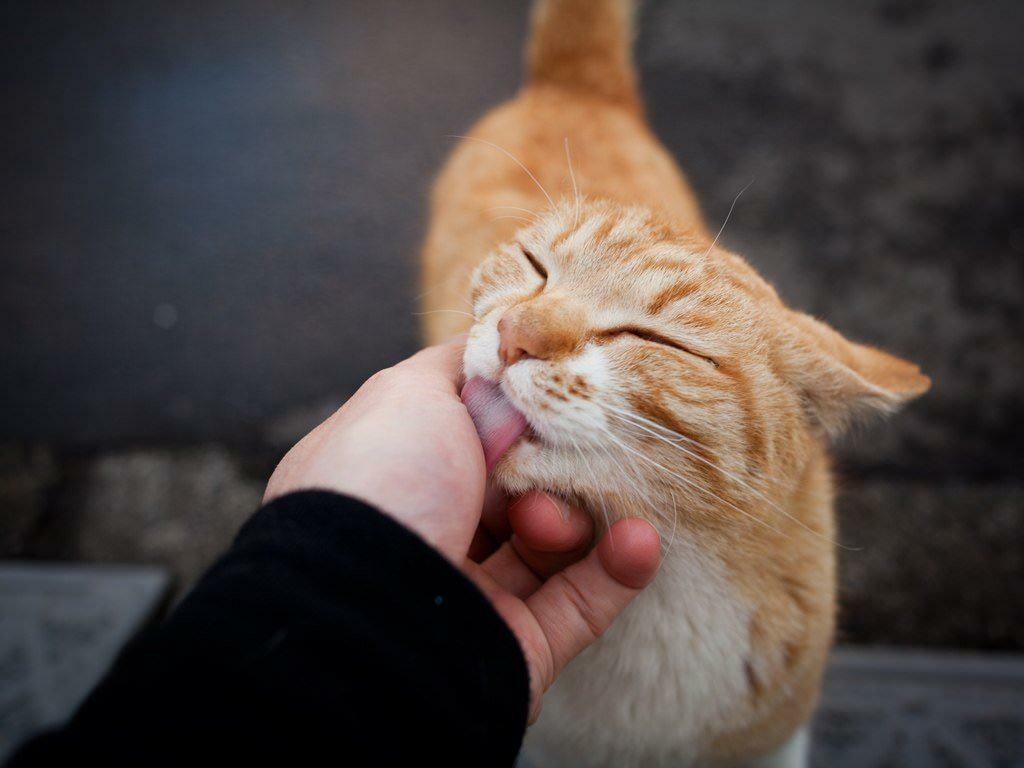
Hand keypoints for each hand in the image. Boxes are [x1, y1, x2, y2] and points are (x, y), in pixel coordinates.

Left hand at [265, 338, 661, 720]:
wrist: (365, 611)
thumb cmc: (381, 483)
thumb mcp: (407, 394)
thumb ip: (459, 368)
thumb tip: (502, 350)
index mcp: (393, 478)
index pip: (468, 437)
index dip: (514, 413)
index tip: (559, 390)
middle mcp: (427, 535)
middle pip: (519, 488)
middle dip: (552, 466)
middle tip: (561, 454)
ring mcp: (471, 596)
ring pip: (553, 544)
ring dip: (577, 517)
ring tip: (555, 517)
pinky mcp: (517, 648)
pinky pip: (582, 604)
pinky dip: (618, 568)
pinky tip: (639, 541)